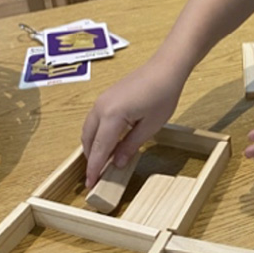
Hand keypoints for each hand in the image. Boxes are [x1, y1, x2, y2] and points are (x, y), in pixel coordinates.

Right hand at [81, 62, 182, 187]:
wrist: (164, 68)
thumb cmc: (162, 95)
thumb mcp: (150, 127)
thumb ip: (130, 145)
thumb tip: (117, 163)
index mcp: (111, 116)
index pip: (99, 149)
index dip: (95, 168)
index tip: (91, 184)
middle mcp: (100, 108)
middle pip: (89, 140)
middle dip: (91, 159)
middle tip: (95, 177)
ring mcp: (101, 101)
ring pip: (89, 130)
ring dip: (93, 147)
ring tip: (101, 163)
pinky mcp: (105, 97)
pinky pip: (95, 121)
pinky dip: (96, 135)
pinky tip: (107, 144)